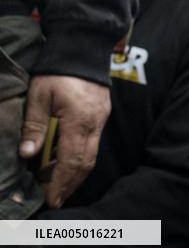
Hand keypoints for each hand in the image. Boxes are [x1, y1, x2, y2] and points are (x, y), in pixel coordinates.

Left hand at [19, 75, 110, 207]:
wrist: (84, 48)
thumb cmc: (58, 71)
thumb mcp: (39, 95)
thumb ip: (34, 125)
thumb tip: (27, 154)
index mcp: (79, 120)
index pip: (71, 159)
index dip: (60, 182)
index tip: (51, 198)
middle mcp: (95, 123)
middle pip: (85, 162)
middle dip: (70, 184)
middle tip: (56, 199)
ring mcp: (101, 119)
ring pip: (91, 155)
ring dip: (76, 174)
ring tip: (60, 186)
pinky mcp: (102, 115)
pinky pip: (93, 143)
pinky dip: (80, 158)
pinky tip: (67, 163)